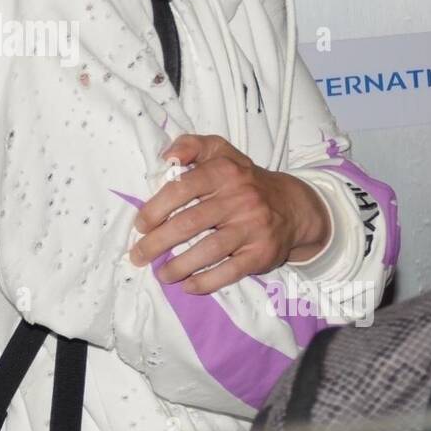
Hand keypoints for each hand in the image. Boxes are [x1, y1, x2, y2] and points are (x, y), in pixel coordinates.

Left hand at [128, 133, 331, 294]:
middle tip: (139, 255)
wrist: (292, 206)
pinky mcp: (261, 253)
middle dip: (158, 242)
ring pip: (209, 250)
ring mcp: (252, 227)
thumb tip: (167, 157)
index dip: (156, 208)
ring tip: (160, 275)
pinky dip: (206, 281)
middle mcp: (239, 198)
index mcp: (224, 171)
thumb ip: (191, 145)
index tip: (140, 225)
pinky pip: (230, 271)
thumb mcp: (220, 151)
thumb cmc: (243, 179)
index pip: (182, 188)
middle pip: (190, 223)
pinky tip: (188, 286)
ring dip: (179, 266)